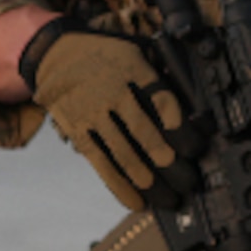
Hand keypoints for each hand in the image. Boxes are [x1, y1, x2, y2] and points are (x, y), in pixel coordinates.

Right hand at [29, 31, 183, 208]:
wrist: (56, 52)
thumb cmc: (107, 54)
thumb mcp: (136, 49)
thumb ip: (160, 70)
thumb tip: (190, 101)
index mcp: (132, 68)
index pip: (161, 98)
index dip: (178, 123)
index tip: (194, 145)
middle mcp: (111, 92)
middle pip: (143, 130)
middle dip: (167, 158)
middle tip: (188, 181)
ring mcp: (92, 113)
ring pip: (122, 152)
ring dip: (147, 179)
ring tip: (168, 198)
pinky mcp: (78, 131)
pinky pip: (100, 162)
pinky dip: (118, 185)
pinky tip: (136, 201)